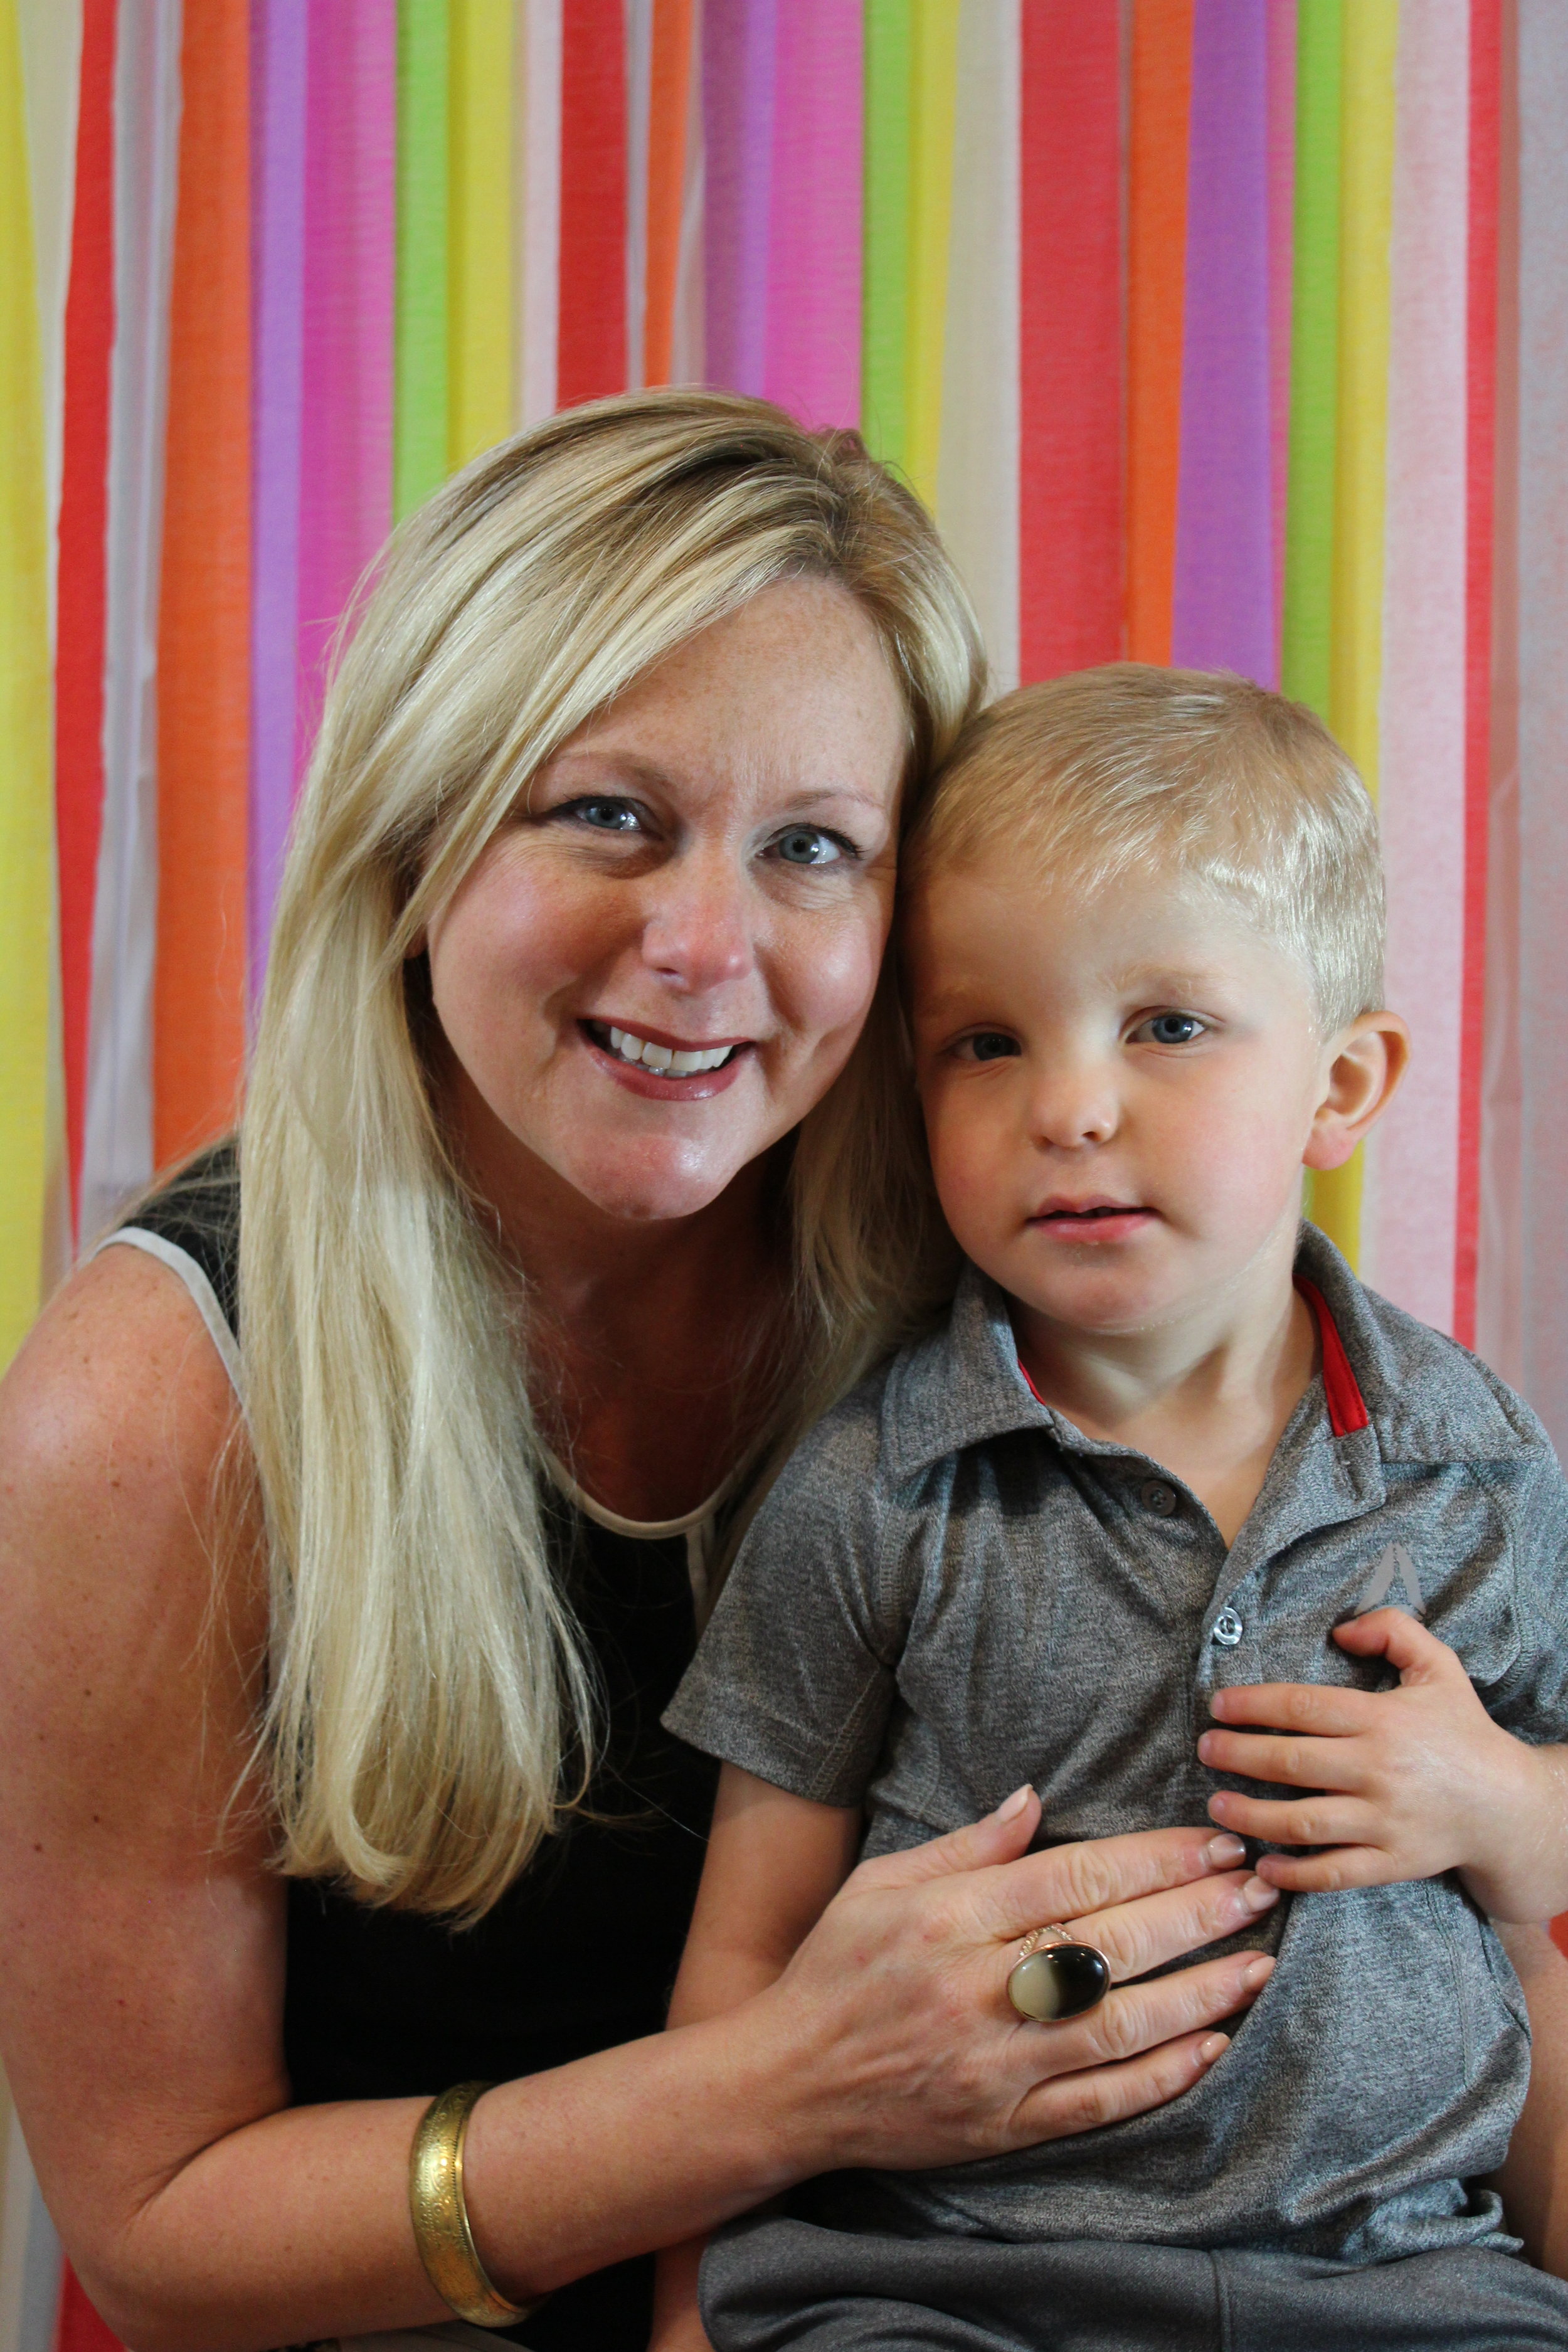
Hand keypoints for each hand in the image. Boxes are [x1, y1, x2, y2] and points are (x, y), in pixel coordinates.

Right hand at [752, 1788, 1279, 2173]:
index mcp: (949, 1917)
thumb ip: (966, 1845)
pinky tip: (1212, 2047)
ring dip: (1199, 1994)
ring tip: (1259, 1962)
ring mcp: (995, 2063)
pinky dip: (1161, 2077)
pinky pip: (1099, 2102)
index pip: (1075, 1878)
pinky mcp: (1003, 2125)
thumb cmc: (835, 1970)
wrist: (785, 2085)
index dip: (1155, 1858)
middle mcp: (978, 1988)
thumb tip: (1035, 1797)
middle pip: (1110, 1943)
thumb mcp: (882, 1883)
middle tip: (1260, 1884)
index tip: (1214, 1839)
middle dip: (1197, 1912)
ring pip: (1119, 2026)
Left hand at [1197, 1608, 1567, 1918]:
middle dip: (1237, 1756)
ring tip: (1216, 1805)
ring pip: (1302, 1822)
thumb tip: (1341, 1628)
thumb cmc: (1463, 1732)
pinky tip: (1263, 1865)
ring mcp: (1384, 1822)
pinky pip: (1333, 1872)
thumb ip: (1393, 1629)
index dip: (1252, 1705)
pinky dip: (1294, 1873)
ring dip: (1251, 1816)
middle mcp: (1379, 1771)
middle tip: (1205, 1750)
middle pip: (1290, 1763)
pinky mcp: (1391, 1863)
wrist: (1509, 1806)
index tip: (1218, 1706)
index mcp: (1382, 1720)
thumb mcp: (1439, 1665)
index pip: (1302, 1708)